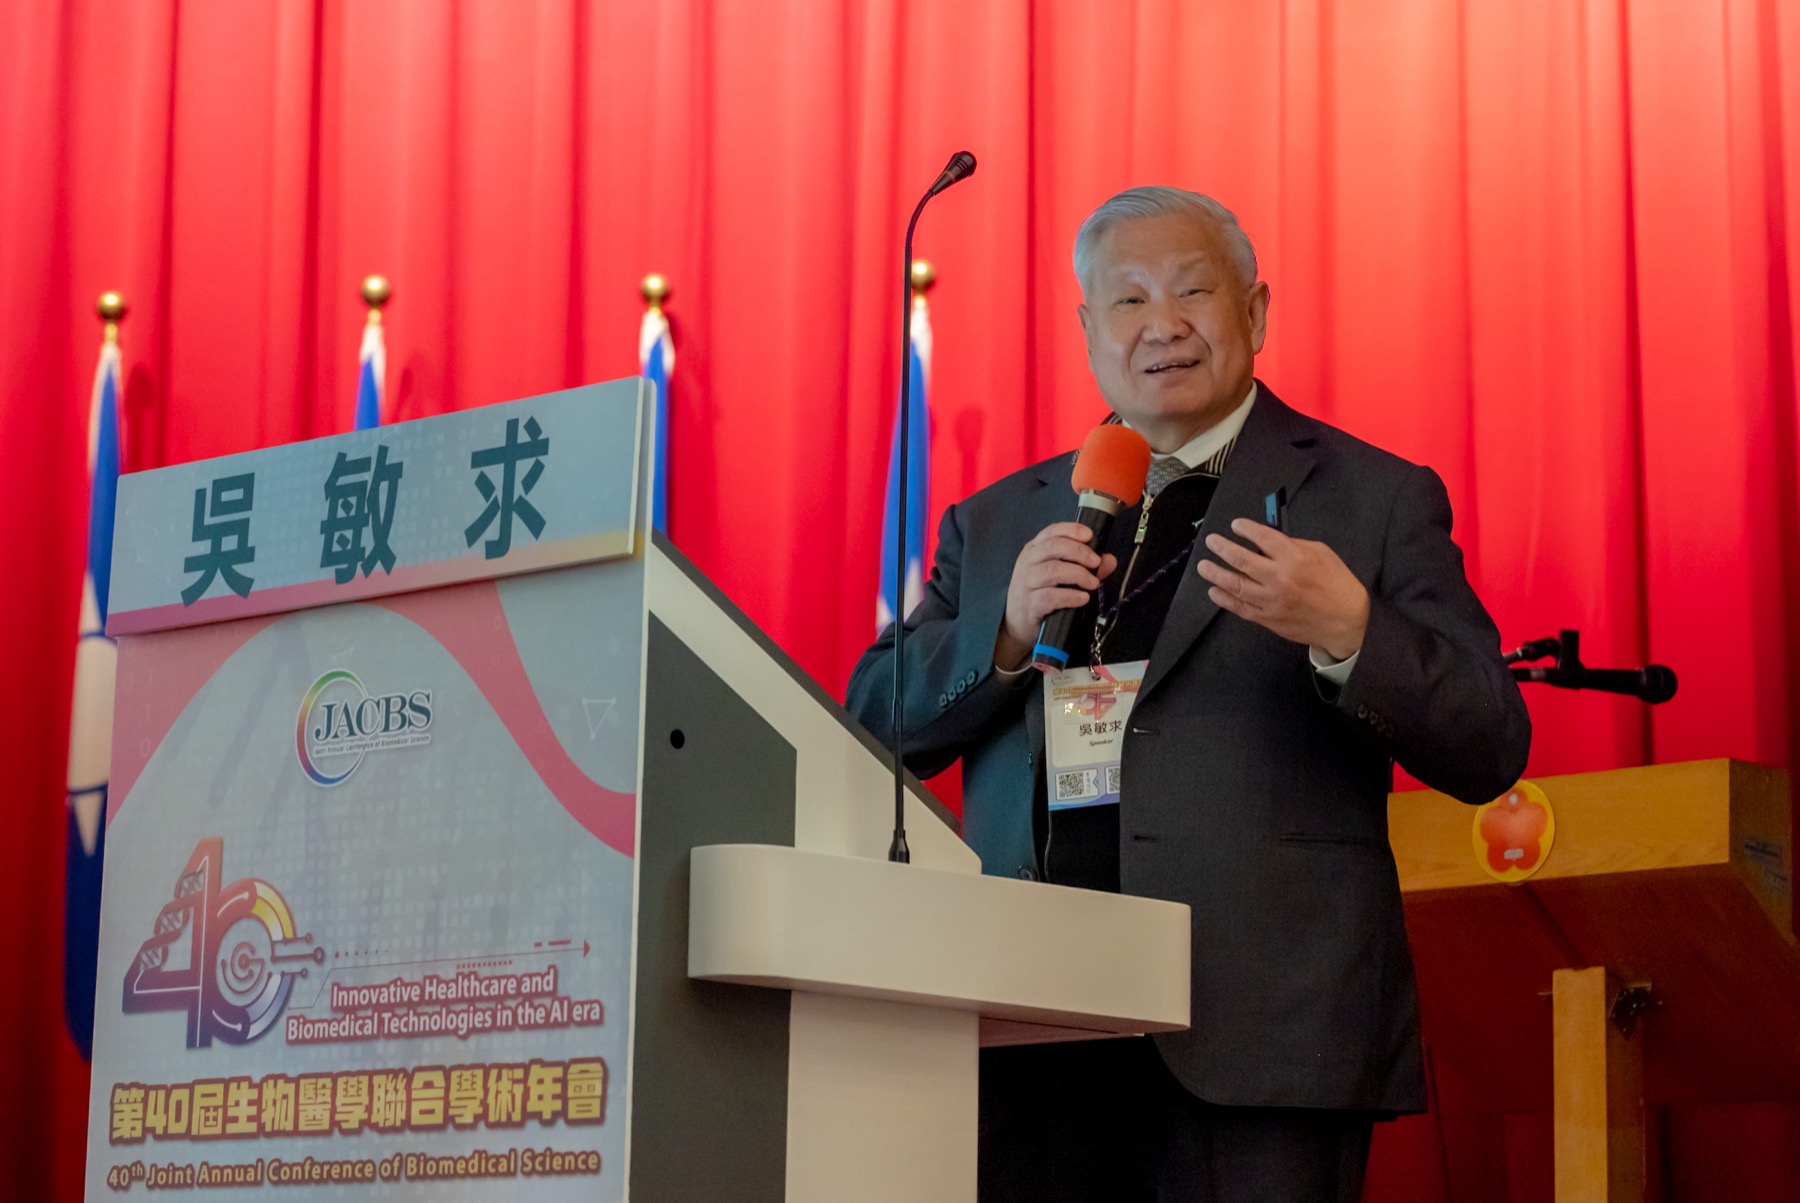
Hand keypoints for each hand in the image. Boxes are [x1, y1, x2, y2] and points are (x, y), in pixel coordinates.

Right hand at [994, 522, 1118, 668]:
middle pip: (1053, 547)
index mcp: (1034, 550)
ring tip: (1093, 583)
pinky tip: (1083, 598)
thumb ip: (1085, 567)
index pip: (1052, 532)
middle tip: (1096, 562)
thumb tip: (1109, 560)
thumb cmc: (1041, 593)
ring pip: (1052, 571)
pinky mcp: (1029, 604)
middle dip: (1079, 552)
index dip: (1071, 530)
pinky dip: (1070, 596)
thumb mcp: (1060, 576)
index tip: (1089, 535)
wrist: (1018, 622)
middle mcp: (1027, 562)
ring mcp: (1026, 583)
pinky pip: (1051, 597)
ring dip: (1078, 574)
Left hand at [1198, 519, 1367, 659]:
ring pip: (1236, 585)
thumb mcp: (1321, 553)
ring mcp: (1271, 601)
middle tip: (1211, 542)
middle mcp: (1279, 579)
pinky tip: (1214, 591)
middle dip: (1223, 549)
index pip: (1262, 538)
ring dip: (1216, 574)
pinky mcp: (1268, 619)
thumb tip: (1267, 541)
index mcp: (1294, 558)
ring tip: (1203, 566)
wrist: (1346, 620)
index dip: (1246, 529)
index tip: (1235, 525)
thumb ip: (1293, 545)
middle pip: (1242, 560)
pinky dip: (1225, 599)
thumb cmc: (1336, 583)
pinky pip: (1241, 608)